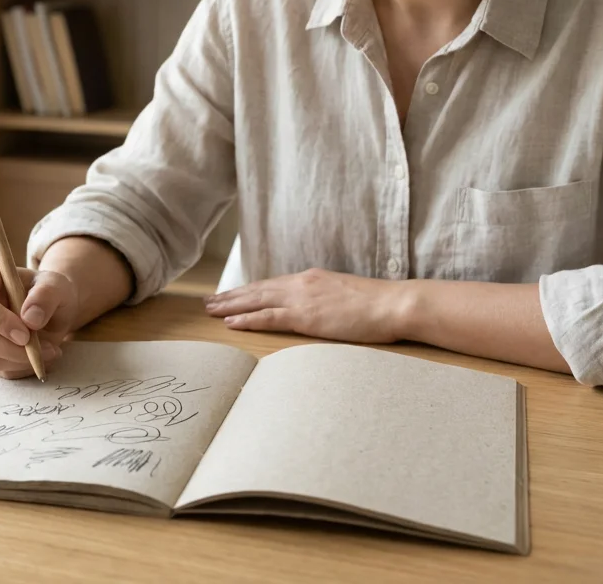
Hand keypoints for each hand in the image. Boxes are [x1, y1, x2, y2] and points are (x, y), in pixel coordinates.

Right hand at [0, 266, 79, 378]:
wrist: (53, 311)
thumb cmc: (49, 292)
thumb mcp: (56, 285)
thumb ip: (45, 295)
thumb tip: (30, 319)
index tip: (26, 333)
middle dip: (13, 347)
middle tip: (42, 346)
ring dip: (22, 359)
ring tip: (49, 349)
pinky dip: (23, 366)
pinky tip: (39, 355)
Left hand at [203, 268, 405, 343]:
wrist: (394, 304)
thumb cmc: (377, 304)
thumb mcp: (345, 296)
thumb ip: (325, 299)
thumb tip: (316, 309)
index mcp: (312, 279)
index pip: (272, 285)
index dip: (248, 290)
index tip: (230, 294)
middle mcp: (302, 284)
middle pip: (258, 290)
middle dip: (231, 296)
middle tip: (208, 302)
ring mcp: (303, 298)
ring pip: (257, 301)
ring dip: (231, 306)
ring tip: (211, 310)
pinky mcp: (307, 316)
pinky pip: (270, 317)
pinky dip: (248, 319)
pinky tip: (231, 323)